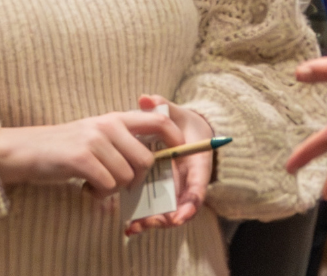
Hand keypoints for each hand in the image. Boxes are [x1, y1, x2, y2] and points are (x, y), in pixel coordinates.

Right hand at [0, 110, 183, 194]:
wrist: (27, 150)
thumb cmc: (64, 147)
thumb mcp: (96, 134)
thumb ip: (121, 140)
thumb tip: (150, 158)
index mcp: (115, 118)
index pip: (157, 122)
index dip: (174, 138)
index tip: (178, 152)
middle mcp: (109, 125)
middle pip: (145, 160)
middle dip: (136, 180)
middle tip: (117, 183)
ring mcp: (95, 140)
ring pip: (126, 176)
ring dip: (113, 189)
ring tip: (96, 183)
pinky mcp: (82, 158)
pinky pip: (107, 184)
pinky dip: (99, 193)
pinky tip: (87, 187)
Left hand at [124, 94, 214, 234]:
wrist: (188, 131)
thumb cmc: (183, 123)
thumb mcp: (175, 112)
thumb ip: (163, 105)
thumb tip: (146, 99)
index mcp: (196, 163)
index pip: (198, 186)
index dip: (190, 203)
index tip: (179, 216)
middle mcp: (187, 180)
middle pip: (181, 207)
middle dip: (166, 218)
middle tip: (150, 222)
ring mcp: (175, 189)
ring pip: (166, 211)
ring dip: (152, 222)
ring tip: (134, 226)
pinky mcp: (161, 192)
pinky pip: (154, 209)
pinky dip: (143, 220)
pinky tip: (129, 227)